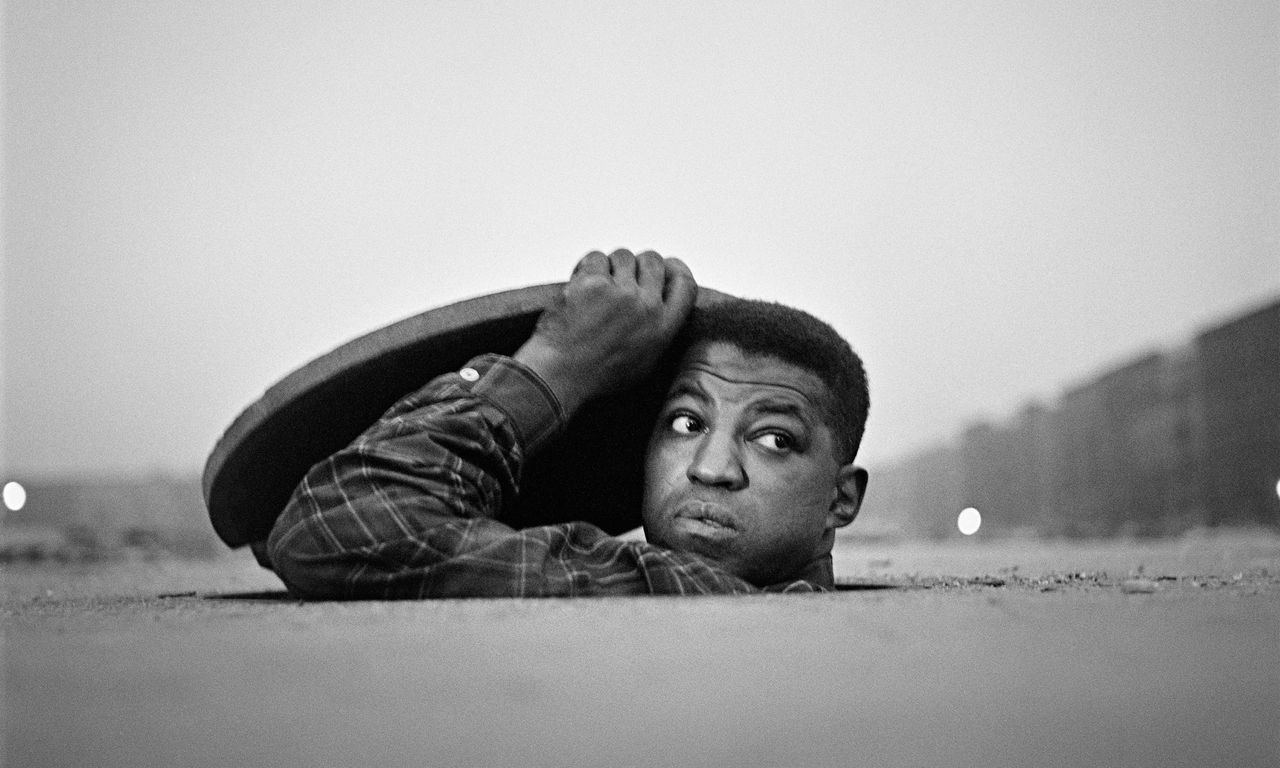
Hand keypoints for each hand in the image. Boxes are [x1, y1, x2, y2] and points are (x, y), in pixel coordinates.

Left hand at [514, 249, 696, 414]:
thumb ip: (658, 333)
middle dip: (636, 263)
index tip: (666, 266)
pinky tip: (579, 286)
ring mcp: (621, 293)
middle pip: (653, 261)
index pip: (685, 283)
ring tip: (595, 287)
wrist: (560, 375)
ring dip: (609, 266)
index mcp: (663, 328)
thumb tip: (662, 307)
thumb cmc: (596, 374)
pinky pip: (595, 258)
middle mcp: (647, 307)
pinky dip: (585, 268)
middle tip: (619, 276)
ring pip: (623, 256)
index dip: (674, 269)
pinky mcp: (593, 283)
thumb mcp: (643, 362)